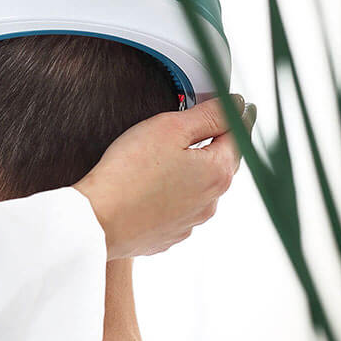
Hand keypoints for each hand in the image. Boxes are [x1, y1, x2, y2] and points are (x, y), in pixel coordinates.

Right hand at [73, 95, 255, 258]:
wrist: (98, 221)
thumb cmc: (130, 173)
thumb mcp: (170, 128)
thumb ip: (208, 115)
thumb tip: (238, 105)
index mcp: (217, 172)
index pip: (238, 136)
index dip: (238, 115)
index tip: (242, 105)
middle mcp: (211, 202)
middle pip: (221, 163)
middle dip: (218, 143)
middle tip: (209, 126)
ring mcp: (190, 222)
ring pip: (200, 189)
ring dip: (194, 172)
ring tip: (173, 158)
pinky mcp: (169, 235)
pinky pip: (179, 210)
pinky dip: (174, 196)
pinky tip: (154, 187)